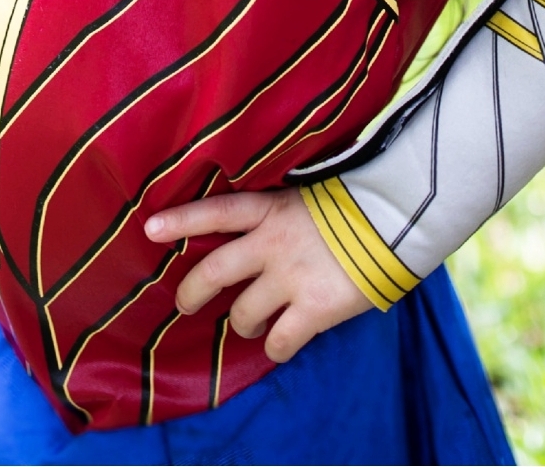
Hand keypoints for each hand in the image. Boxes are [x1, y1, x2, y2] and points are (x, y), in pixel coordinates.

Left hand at [144, 188, 374, 362]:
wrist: (395, 223)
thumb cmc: (351, 206)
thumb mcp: (304, 198)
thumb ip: (275, 217)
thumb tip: (253, 235)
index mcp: (269, 209)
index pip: (215, 212)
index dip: (181, 220)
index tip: (149, 228)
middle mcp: (272, 243)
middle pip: (214, 271)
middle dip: (193, 292)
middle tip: (187, 304)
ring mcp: (291, 278)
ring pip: (243, 314)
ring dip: (243, 323)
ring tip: (254, 322)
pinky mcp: (313, 309)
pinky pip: (279, 342)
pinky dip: (277, 346)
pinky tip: (284, 339)